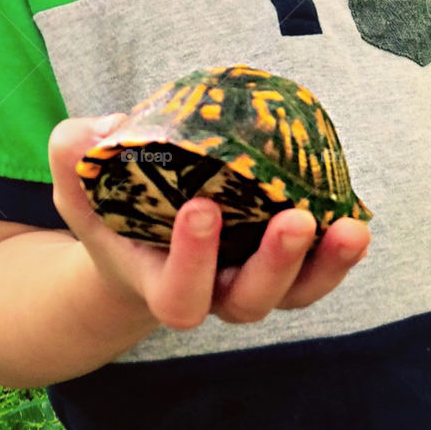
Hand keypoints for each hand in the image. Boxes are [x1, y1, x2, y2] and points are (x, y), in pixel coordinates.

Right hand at [49, 114, 370, 331]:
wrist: (142, 240)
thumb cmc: (112, 211)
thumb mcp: (79, 185)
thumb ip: (74, 155)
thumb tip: (108, 127)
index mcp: (161, 284)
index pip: (180, 295)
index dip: (193, 261)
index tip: (200, 208)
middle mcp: (214, 293)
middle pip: (250, 301)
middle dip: (275, 263)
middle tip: (296, 219)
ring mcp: (255, 280)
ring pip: (297, 292)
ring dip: (327, 264)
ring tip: (351, 229)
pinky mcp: (288, 261)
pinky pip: (319, 266)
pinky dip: (340, 247)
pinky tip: (356, 215)